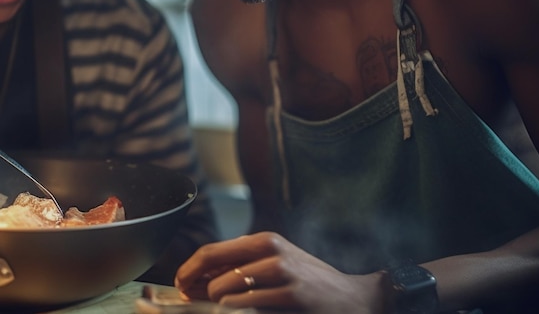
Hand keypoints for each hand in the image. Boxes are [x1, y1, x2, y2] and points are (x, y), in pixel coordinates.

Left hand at [175, 231, 389, 312]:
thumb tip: (197, 279)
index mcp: (263, 240)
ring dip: (217, 307)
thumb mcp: (275, 263)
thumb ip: (241, 266)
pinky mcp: (291, 297)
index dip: (188, 271)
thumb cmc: (306, 282)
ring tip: (227, 311)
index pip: (211, 251)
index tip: (180, 286)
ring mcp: (282, 273)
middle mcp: (271, 251)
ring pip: (224, 291)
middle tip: (192, 302)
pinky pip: (245, 308)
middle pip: (212, 269)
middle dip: (195, 290)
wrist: (351, 299)